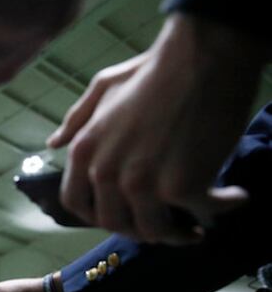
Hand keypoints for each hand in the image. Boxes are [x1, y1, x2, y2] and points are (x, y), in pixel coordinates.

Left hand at [47, 14, 266, 244]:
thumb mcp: (103, 87)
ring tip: (199, 224)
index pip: (76, 203)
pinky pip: (202, 212)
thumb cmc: (154, 70)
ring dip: (179, 233)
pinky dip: (223, 206)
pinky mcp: (180, 187)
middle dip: (141, 230)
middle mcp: (106, 172)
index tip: (122, 216)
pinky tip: (237, 197)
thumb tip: (55, 143)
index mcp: (84, 152)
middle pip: (115, 224)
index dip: (98, 216)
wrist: (201, 57)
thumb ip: (78, 120)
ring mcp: (141, 183)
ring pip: (155, 229)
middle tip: (166, 226)